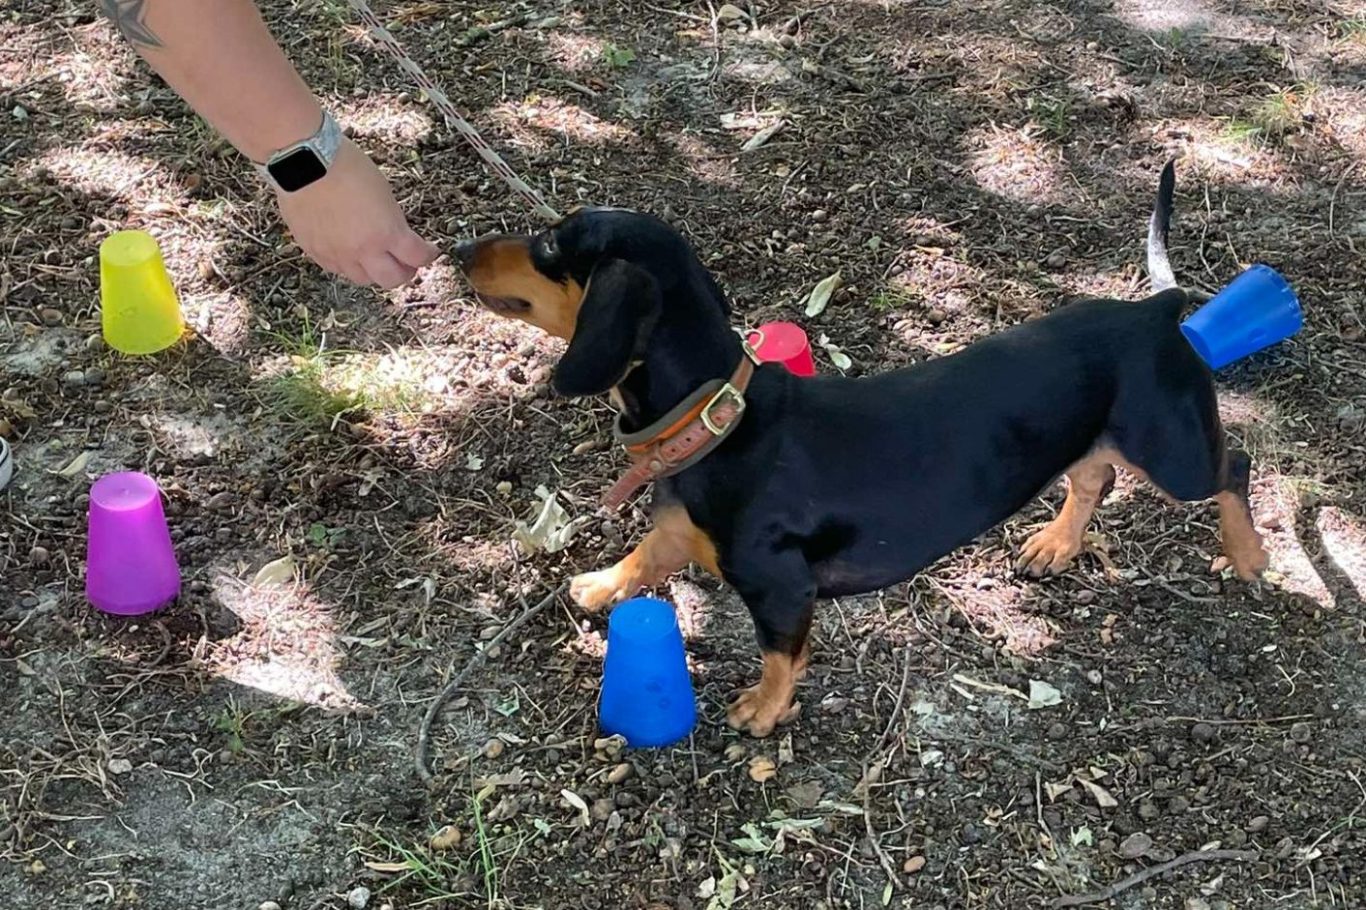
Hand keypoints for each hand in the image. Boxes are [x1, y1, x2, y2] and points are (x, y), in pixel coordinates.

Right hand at [275, 138, 439, 288]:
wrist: (304, 162)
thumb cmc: (345, 167)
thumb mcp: (384, 192)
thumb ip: (392, 221)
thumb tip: (395, 235)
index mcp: (387, 233)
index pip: (417, 257)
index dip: (428, 255)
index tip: (429, 251)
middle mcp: (363, 250)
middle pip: (392, 280)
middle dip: (404, 273)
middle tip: (405, 263)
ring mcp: (337, 254)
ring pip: (363, 279)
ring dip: (374, 271)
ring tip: (375, 258)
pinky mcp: (315, 252)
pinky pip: (336, 269)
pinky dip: (347, 265)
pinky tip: (349, 252)